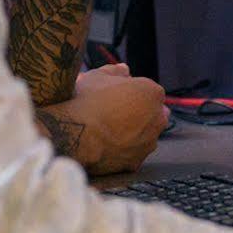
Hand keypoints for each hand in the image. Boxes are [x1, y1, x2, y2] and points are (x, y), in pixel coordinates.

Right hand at [37, 64, 167, 176]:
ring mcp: (148, 142)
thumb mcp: (97, 76)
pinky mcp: (136, 162)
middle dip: (139, 111)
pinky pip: (133, 153)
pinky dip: (124, 150)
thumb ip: (115, 71)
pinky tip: (106, 145)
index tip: (118, 93)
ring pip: (145, 135)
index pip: (148, 89)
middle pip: (152, 113)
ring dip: (134, 132)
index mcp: (151, 93)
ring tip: (108, 129)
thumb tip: (123, 70)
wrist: (75, 133)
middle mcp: (157, 119)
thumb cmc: (86, 101)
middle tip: (115, 111)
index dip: (132, 91)